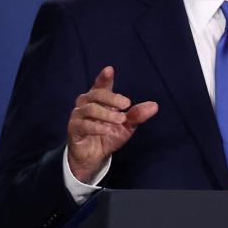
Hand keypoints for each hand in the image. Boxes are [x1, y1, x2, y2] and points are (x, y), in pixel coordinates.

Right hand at [67, 66, 157, 182]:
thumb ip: (137, 115)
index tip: (109, 70)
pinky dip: (96, 127)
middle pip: (96, 94)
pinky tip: (106, 130)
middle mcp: (87, 104)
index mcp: (100, 100)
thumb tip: (154, 106)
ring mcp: (78, 116)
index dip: (104, 77)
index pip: (101, 85)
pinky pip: (83, 125)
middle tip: (127, 104)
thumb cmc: (109, 136)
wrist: (94, 157)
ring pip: (90, 109)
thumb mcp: (127, 126)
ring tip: (120, 120)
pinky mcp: (73, 129)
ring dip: (106, 114)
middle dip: (112, 98)